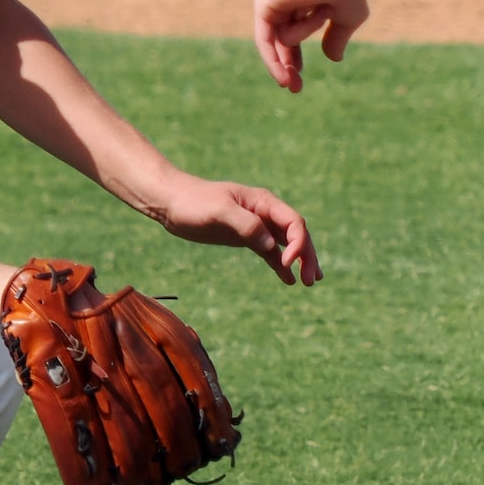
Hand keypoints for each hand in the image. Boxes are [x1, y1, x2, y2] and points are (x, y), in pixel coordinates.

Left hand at [148, 173, 320, 285]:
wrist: (171, 202)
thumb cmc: (194, 202)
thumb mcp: (220, 211)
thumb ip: (247, 226)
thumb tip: (271, 246)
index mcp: (263, 202)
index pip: (293, 222)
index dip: (298, 243)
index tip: (288, 263)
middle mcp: (264, 213)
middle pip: (296, 234)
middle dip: (307, 256)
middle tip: (312, 280)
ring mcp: (256, 226)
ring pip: (286, 244)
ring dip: (300, 261)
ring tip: (310, 282)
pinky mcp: (245, 237)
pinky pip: (269, 252)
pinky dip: (280, 265)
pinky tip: (288, 280)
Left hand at [254, 0, 368, 92]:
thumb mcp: (347, 20)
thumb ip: (336, 38)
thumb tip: (333, 59)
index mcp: (299, 7)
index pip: (289, 40)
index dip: (292, 61)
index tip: (297, 83)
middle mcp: (281, 5)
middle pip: (276, 45)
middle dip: (284, 68)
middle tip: (294, 89)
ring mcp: (270, 3)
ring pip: (281, 41)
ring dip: (306, 31)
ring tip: (321, 10)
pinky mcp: (262, 4)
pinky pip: (268, 38)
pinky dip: (288, 40)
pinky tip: (295, 48)